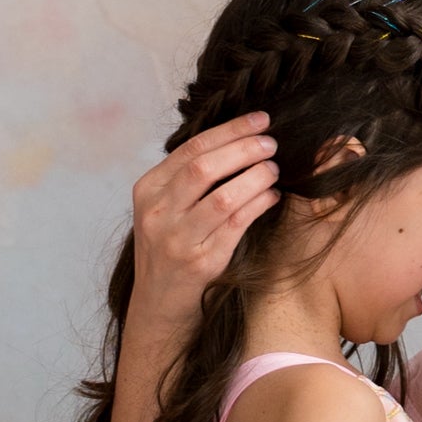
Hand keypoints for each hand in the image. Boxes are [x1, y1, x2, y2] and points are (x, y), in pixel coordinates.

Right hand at [131, 117, 278, 319]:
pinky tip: (271, 196)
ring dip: (255, 177)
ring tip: (273, 169)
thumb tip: (237, 139)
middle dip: (244, 149)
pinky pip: (236, 225)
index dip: (229, 130)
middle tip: (271, 144)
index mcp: (147, 190)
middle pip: (204, 168)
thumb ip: (187, 177)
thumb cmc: (169, 246)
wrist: (159, 302)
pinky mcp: (201, 262)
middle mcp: (158, 214)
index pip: (191, 149)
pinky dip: (259, 204)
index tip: (260, 120)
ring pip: (223, 197)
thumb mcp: (164, 207)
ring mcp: (178, 240)